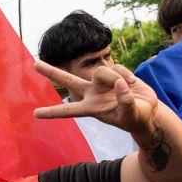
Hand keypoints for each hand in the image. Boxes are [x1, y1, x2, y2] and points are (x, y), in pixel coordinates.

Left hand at [34, 62, 159, 144]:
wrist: (147, 110)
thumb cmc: (136, 118)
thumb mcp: (131, 115)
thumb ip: (126, 101)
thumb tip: (119, 83)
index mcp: (91, 108)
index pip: (68, 111)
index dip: (52, 112)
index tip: (35, 114)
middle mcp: (92, 93)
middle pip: (68, 80)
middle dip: (51, 72)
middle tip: (34, 64)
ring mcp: (101, 83)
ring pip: (101, 71)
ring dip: (116, 77)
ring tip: (128, 87)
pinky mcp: (114, 73)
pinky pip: (117, 67)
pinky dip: (127, 74)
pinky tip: (132, 83)